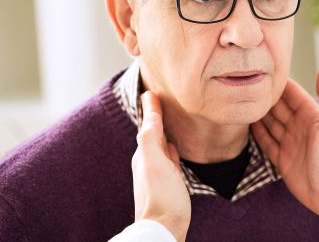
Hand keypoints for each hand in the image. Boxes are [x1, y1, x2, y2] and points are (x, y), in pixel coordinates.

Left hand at [132, 91, 190, 240]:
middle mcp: (148, 163)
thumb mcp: (154, 161)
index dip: (152, 109)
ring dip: (163, 132)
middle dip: (155, 118)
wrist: (163, 229)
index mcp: (144, 154)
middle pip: (152, 134)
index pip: (149, 125)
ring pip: (160, 146)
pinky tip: (175, 148)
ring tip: (167, 119)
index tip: (152, 92)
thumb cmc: (161, 195)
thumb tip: (149, 110)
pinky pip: (169, 160)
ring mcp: (158, 174)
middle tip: (158, 100)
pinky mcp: (168, 185)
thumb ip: (151, 136)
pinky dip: (170, 149)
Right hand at [251, 67, 318, 222]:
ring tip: (241, 102)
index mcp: (311, 116)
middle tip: (245, 85)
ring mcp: (290, 143)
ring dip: (258, 114)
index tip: (263, 70)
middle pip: (278, 108)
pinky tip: (246, 125)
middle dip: (264, 97)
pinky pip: (267, 143)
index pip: (292, 94)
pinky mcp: (283, 160)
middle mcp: (299, 127)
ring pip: (270, 124)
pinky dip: (257, 134)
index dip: (279, 83)